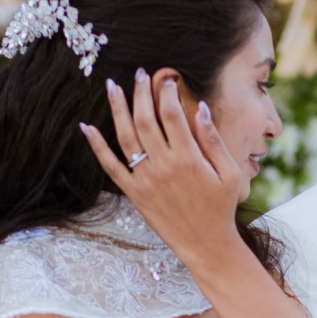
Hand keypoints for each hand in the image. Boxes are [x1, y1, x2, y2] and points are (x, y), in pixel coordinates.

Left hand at [80, 70, 241, 272]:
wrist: (206, 243)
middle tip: (139, 74)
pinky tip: (87, 128)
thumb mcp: (229, 172)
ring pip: (126, 136)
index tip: (166, 79)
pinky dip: (97, 146)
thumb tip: (201, 108)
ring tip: (112, 87)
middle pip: (146, 119)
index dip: (167, 92)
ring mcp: (146, 179)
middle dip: (141, 93)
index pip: (172, 114)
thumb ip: (213, 140)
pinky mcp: (134, 193)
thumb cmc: (221, 207)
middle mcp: (163, 165)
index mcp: (189, 158)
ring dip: (117, 109)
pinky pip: (111, 166)